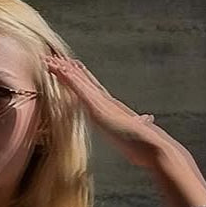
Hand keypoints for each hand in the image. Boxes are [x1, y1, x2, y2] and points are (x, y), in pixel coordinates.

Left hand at [45, 55, 173, 169]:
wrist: (155, 148)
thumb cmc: (147, 147)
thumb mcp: (139, 133)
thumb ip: (140, 125)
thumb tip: (147, 120)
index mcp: (115, 109)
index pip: (95, 90)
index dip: (84, 78)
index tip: (74, 67)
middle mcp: (109, 103)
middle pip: (86, 83)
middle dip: (71, 71)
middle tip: (55, 58)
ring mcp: (104, 105)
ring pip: (81, 84)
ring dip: (65, 72)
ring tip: (50, 61)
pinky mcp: (100, 110)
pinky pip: (81, 91)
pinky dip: (70, 81)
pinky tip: (61, 72)